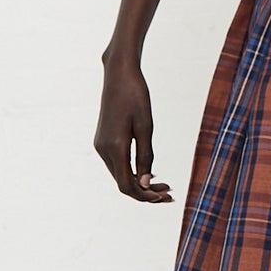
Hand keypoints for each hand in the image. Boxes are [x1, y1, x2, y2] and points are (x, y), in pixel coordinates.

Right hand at [95, 53, 172, 202]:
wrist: (119, 74)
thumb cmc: (136, 96)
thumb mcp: (146, 126)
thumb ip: (146, 156)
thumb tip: (145, 183)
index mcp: (114, 147)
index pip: (127, 186)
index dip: (145, 196)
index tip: (165, 196)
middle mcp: (103, 150)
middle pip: (123, 183)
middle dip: (145, 192)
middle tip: (170, 194)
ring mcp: (100, 146)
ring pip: (119, 175)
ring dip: (140, 183)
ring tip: (164, 185)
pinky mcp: (102, 141)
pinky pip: (117, 164)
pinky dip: (132, 172)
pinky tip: (149, 173)